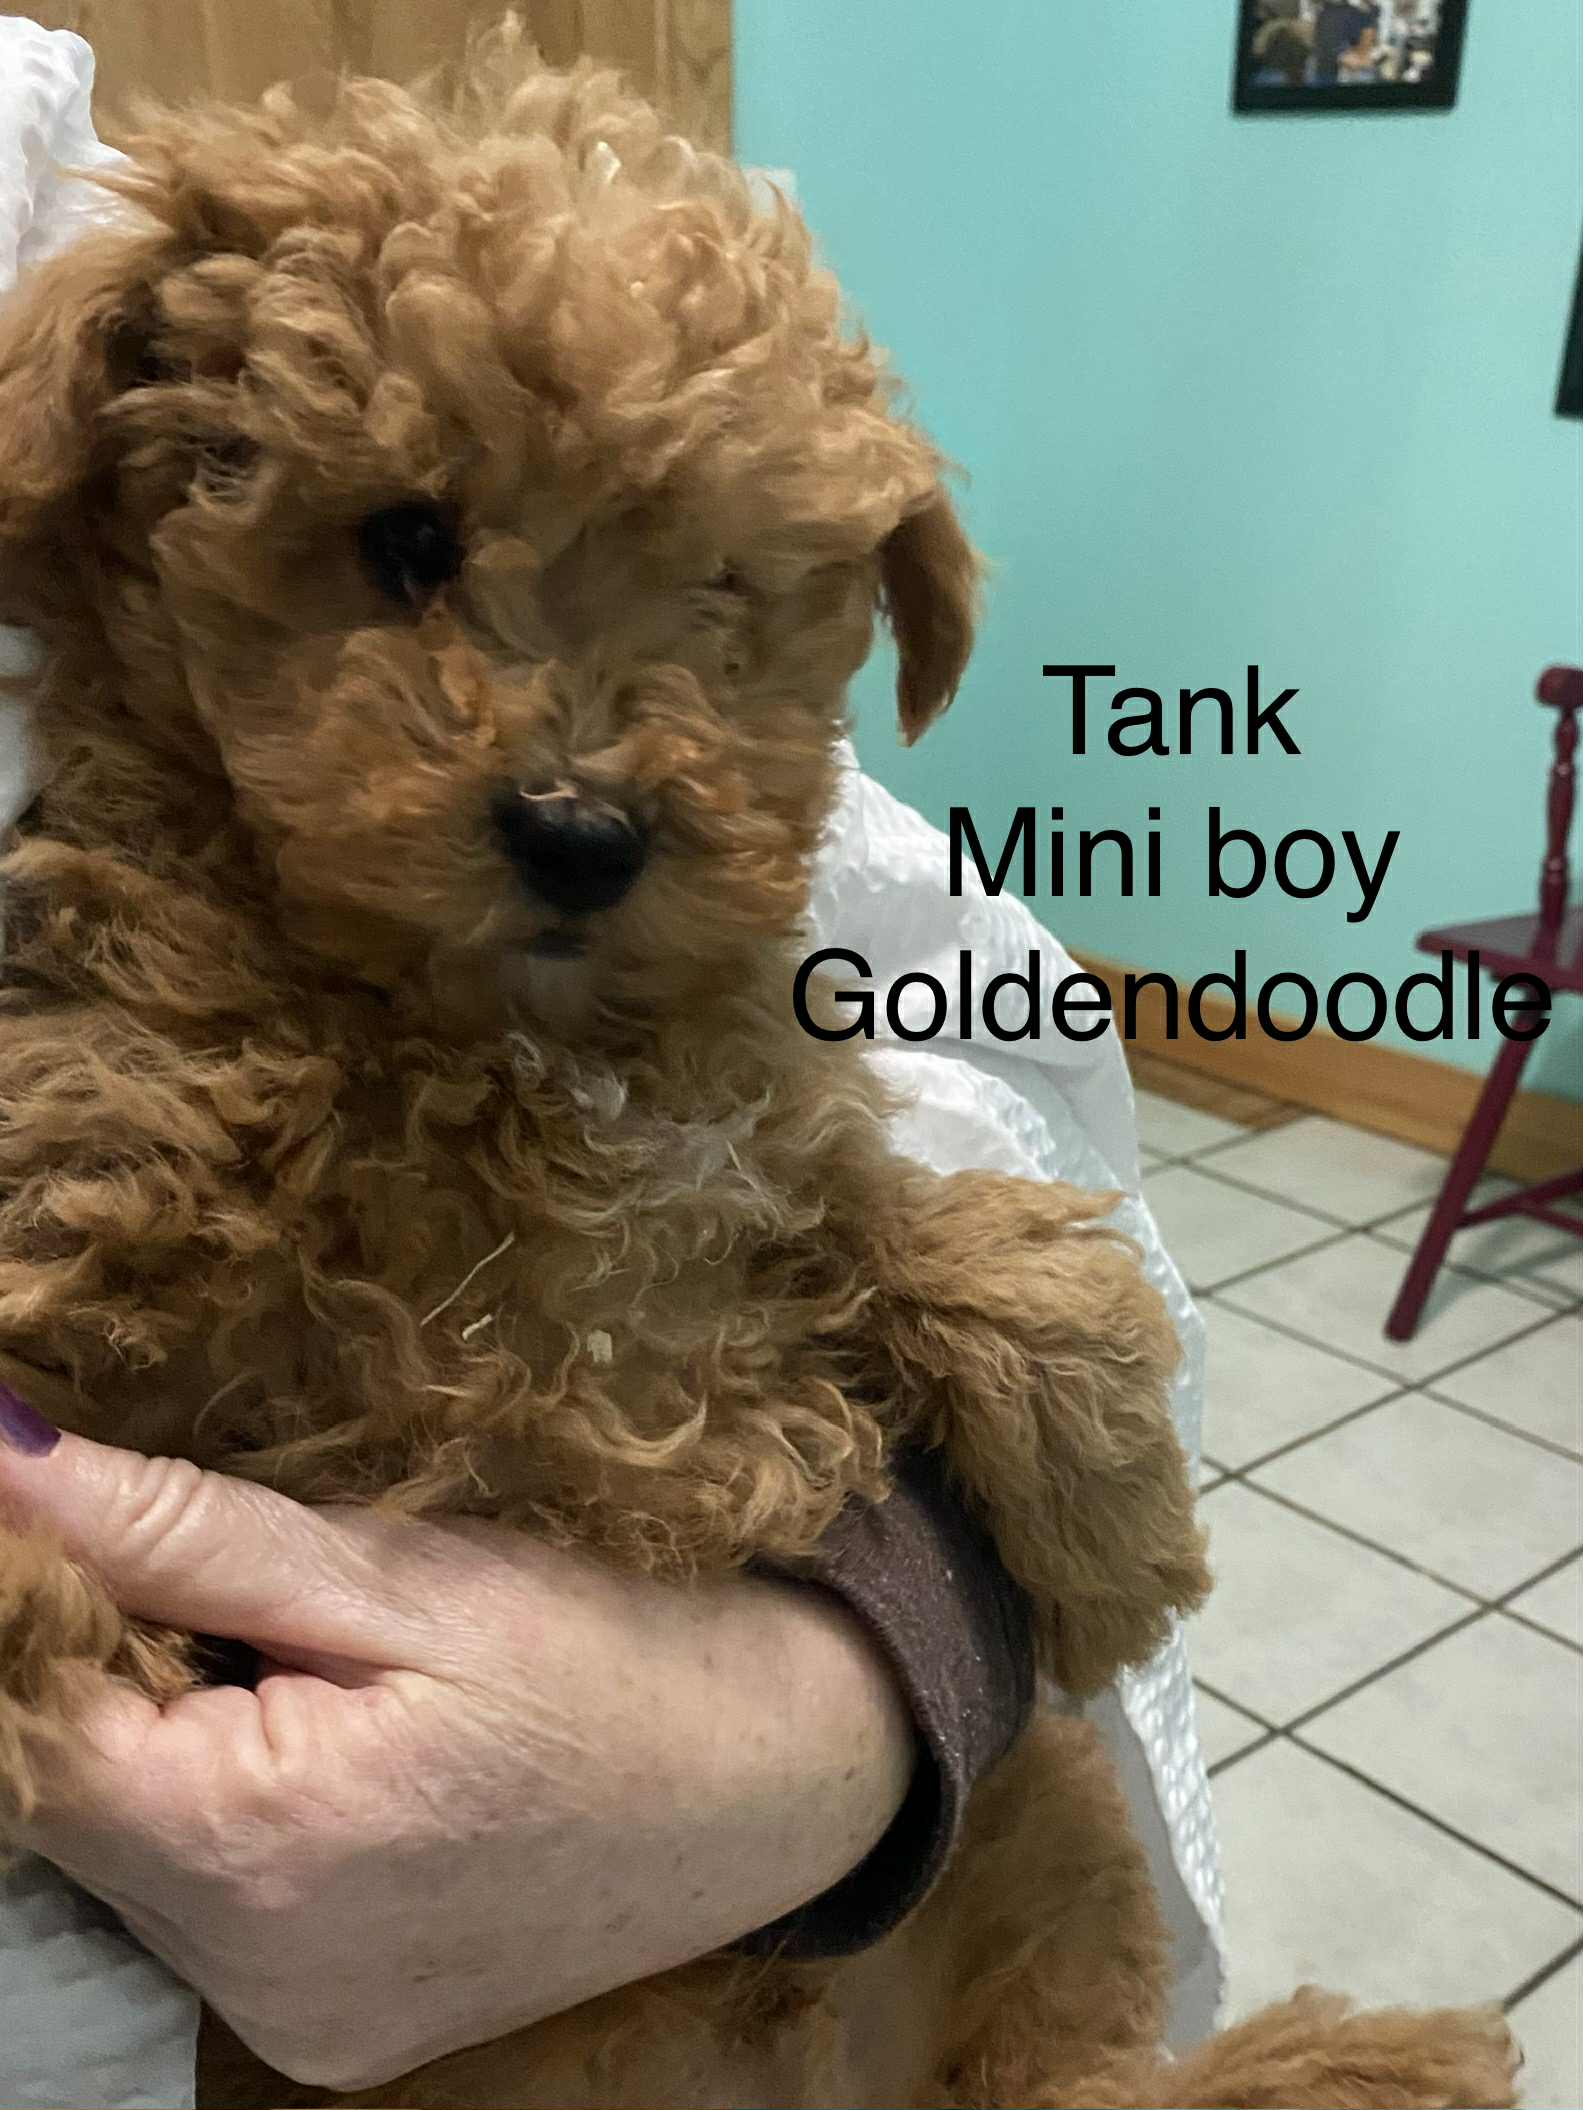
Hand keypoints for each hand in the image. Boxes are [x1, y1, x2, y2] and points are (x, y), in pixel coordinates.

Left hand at [0, 1426, 913, 2088]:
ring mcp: (295, 2023)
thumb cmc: (616, 1647)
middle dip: (108, 1671)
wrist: (781, 1776)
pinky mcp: (333, 2035)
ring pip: (127, 1862)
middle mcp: (254, 1979)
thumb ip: (183, 1531)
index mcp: (262, 1854)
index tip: (84, 1513)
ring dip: (160, 1746)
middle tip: (222, 1575)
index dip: (37, 1608)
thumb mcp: (406, 1571)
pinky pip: (203, 1915)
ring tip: (289, 1657)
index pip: (31, 1731)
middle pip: (72, 1806)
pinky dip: (218, 1817)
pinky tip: (317, 1742)